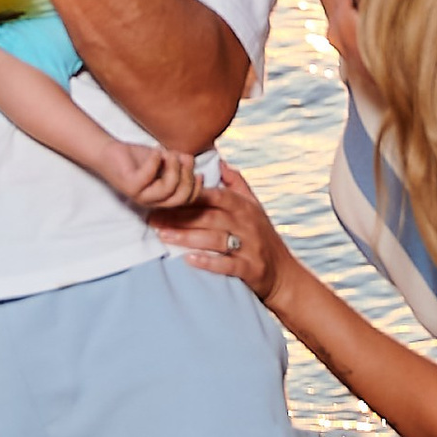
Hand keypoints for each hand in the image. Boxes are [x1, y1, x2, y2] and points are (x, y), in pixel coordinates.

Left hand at [101, 140, 204, 213]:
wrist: (109, 152)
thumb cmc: (137, 158)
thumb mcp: (164, 160)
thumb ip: (179, 162)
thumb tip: (191, 160)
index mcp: (161, 198)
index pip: (185, 201)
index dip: (196, 188)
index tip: (199, 172)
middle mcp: (151, 201)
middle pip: (180, 198)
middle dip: (187, 177)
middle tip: (182, 158)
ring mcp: (140, 195)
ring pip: (167, 189)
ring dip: (173, 168)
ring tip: (168, 153)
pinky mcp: (130, 186)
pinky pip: (148, 176)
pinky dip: (156, 160)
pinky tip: (156, 151)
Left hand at [151, 162, 285, 299]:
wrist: (283, 274)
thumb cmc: (263, 236)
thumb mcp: (255, 207)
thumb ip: (237, 184)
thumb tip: (220, 162)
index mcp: (245, 207)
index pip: (217, 195)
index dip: (192, 193)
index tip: (167, 192)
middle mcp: (247, 225)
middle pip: (210, 217)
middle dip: (180, 216)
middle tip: (153, 217)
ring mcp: (250, 247)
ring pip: (215, 239)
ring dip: (187, 237)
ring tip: (163, 235)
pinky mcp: (250, 269)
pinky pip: (227, 265)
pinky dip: (208, 262)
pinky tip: (188, 259)